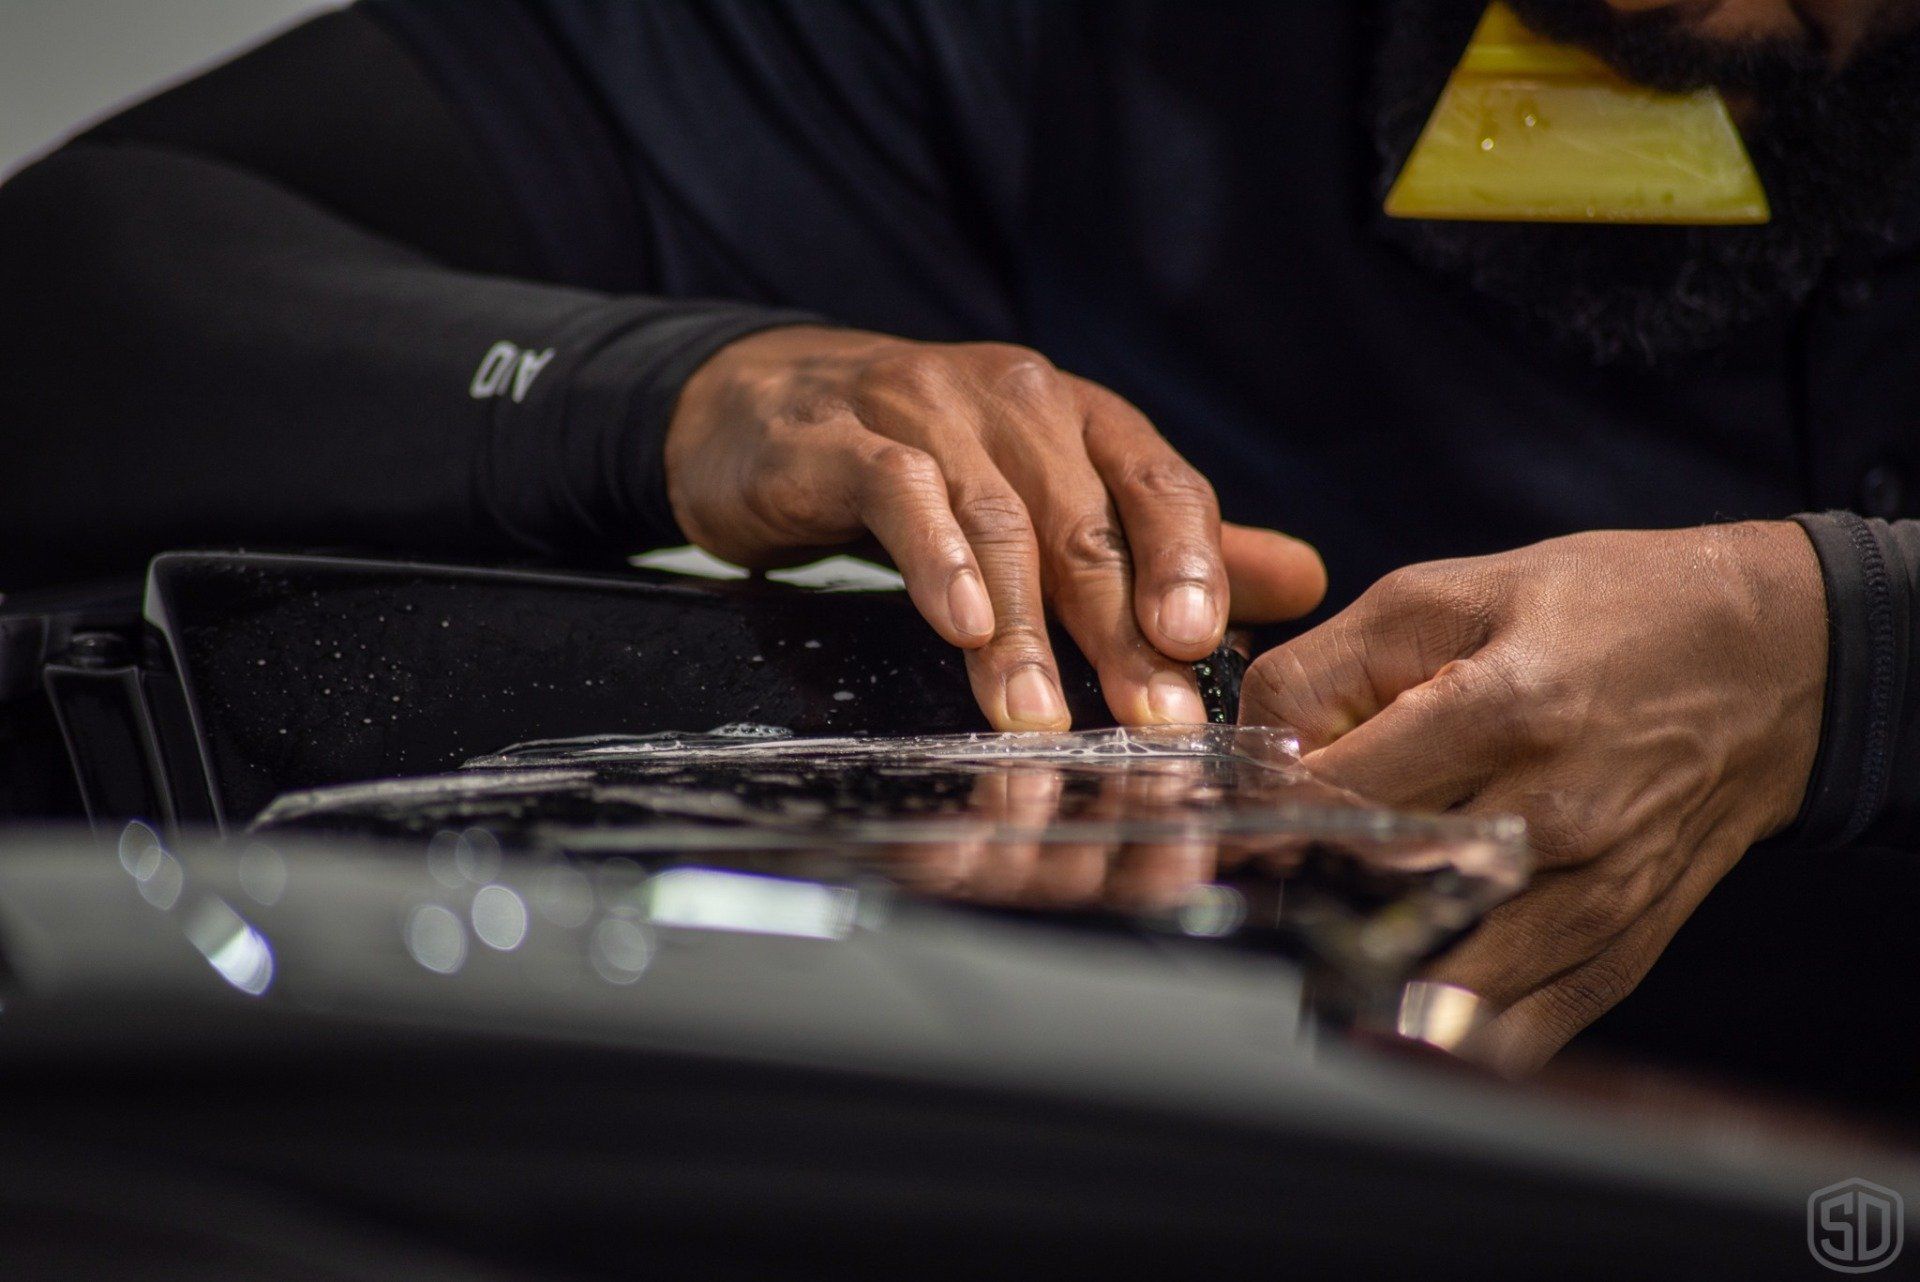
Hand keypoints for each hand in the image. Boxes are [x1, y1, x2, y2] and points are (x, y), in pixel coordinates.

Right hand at [668, 326, 1325, 729]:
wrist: (760, 406)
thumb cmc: (923, 459)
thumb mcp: (1049, 492)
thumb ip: (1166, 541)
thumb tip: (1301, 581)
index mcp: (1082, 418)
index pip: (1162, 486)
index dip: (1191, 565)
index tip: (1205, 648)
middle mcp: (1017, 402)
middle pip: (1085, 521)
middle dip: (1120, 630)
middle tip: (1150, 720)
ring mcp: (927, 407)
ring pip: (997, 520)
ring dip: (1024, 628)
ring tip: (1037, 716)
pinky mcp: (840, 434)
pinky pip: (900, 491)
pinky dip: (936, 557)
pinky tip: (959, 622)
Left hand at [1239, 523, 1827, 1071]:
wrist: (1773, 661)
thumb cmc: (1607, 610)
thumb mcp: (1453, 591)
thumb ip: (1335, 664)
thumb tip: (1254, 743)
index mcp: (1501, 709)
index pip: (1338, 792)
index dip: (1268, 812)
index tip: (1234, 821)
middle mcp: (1550, 813)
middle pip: (1379, 883)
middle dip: (1305, 888)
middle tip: (1263, 880)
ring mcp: (1593, 889)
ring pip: (1443, 973)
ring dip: (1369, 969)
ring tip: (1317, 949)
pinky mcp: (1626, 938)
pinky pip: (1526, 1021)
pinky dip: (1457, 1028)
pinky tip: (1404, 1014)